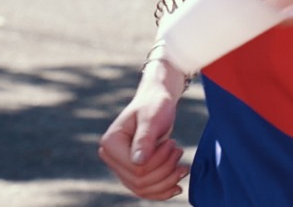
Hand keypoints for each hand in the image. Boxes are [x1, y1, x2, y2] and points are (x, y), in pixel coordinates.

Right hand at [99, 75, 188, 199]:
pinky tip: (177, 185)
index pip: (137, 169)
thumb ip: (144, 139)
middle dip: (165, 170)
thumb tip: (137, 163)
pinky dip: (162, 190)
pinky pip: (145, 191)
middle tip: (179, 151)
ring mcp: (120, 167)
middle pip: (140, 182)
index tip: (173, 143)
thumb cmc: (154, 105)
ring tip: (182, 165)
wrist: (156, 102)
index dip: (159, 161)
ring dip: (167, 180)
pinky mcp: (131, 172)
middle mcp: (110, 157)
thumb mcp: (151, 118)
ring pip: (143, 189)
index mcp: (110, 143)